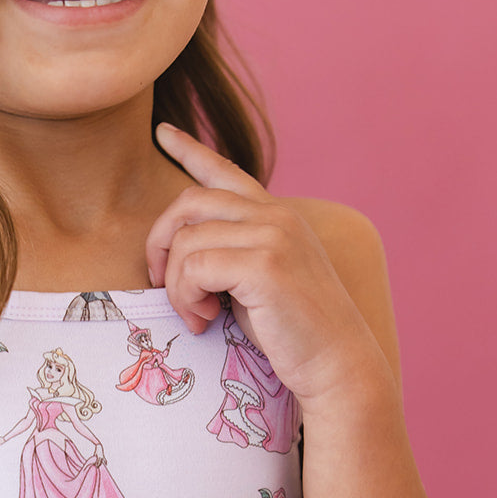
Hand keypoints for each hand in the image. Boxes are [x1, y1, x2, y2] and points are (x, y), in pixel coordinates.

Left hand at [147, 123, 379, 410]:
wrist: (336, 364)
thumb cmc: (293, 334)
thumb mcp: (258, 281)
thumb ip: (232, 253)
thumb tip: (181, 248)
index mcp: (276, 216)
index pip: (226, 171)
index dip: (189, 149)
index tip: (162, 132)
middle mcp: (276, 216)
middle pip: (188, 203)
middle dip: (160, 244)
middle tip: (160, 284)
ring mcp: (274, 235)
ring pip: (186, 240)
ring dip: (176, 284)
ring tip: (195, 314)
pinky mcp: (265, 264)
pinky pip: (194, 267)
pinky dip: (186, 296)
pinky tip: (204, 319)